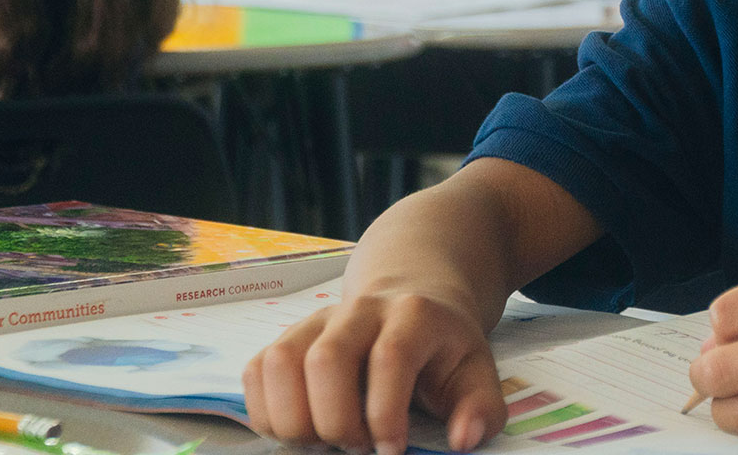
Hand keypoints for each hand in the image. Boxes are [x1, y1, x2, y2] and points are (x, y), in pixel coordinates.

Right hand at [243, 287, 506, 454]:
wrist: (415, 297)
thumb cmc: (443, 346)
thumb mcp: (477, 371)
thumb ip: (481, 408)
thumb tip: (464, 440)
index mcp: (414, 315)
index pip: (390, 357)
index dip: (385, 412)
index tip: (391, 450)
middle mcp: (361, 310)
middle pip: (326, 359)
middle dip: (335, 421)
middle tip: (357, 448)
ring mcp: (318, 320)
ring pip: (280, 362)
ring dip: (293, 419)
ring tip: (324, 443)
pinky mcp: (289, 336)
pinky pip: (256, 370)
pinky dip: (266, 412)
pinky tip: (299, 430)